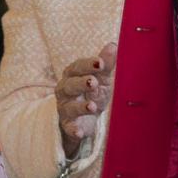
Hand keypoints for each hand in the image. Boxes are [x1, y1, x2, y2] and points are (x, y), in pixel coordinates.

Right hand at [55, 43, 117, 158]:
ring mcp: (65, 108)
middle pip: (69, 85)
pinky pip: (68, 128)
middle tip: (93, 82)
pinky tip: (80, 132)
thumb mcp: (101, 78)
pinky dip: (73, 130)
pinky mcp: (68, 125)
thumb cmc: (92, 93)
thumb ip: (106, 64)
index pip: (77, 67)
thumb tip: (113, 45)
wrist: (85, 118)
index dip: (87, 65)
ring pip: (69, 107)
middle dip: (80, 83)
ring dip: (80, 107)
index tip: (100, 62)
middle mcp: (65, 90)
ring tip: (92, 107)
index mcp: (72, 75)